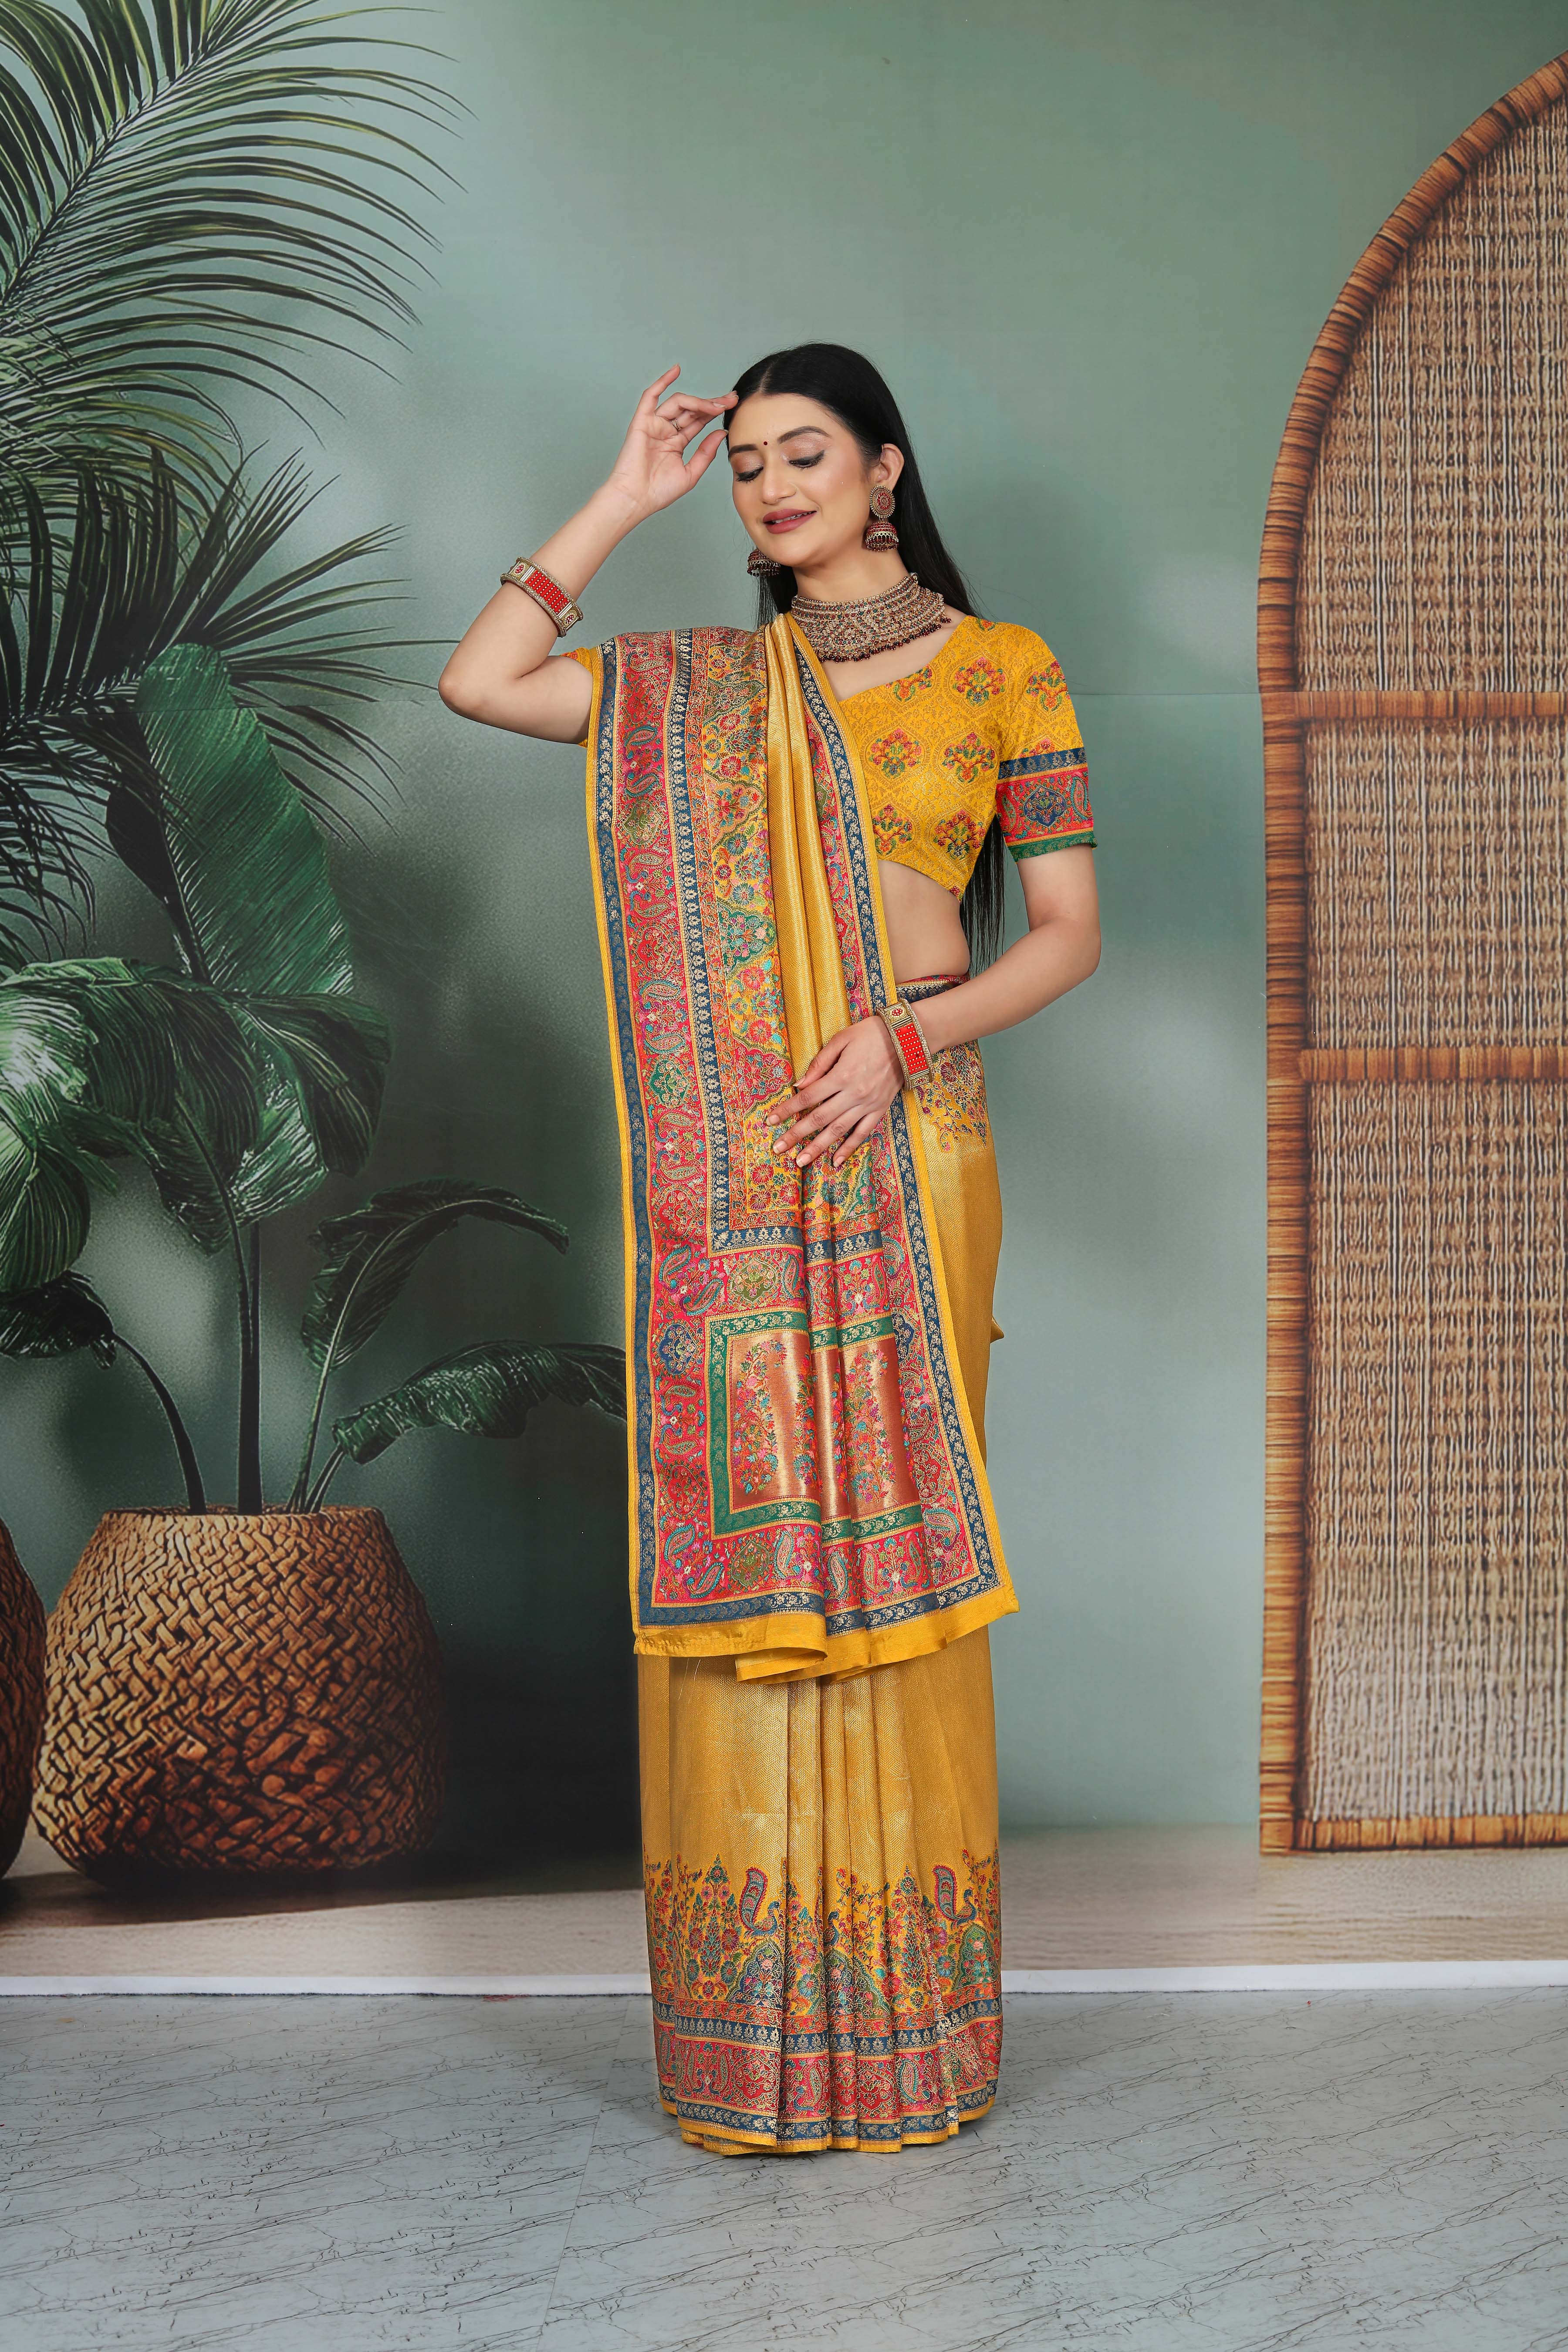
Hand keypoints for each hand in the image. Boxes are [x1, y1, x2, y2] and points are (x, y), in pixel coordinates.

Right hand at [605, 365, 735, 519]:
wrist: (636, 499)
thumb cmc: (659, 492)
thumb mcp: (691, 473)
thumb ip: (706, 452)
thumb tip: (721, 432)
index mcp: (676, 443)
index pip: (698, 421)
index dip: (714, 411)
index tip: (732, 405)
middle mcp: (665, 431)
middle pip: (691, 409)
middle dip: (711, 403)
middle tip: (731, 399)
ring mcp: (654, 425)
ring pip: (678, 403)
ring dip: (698, 401)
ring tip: (715, 404)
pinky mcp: (642, 422)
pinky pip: (650, 396)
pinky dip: (662, 382)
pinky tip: (676, 371)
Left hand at [766, 1017, 903, 1168]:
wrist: (908, 1039)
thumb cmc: (870, 1035)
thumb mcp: (841, 1040)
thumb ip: (819, 1064)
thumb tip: (799, 1085)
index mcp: (841, 1075)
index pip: (807, 1097)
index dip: (787, 1110)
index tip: (770, 1121)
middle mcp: (853, 1094)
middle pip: (819, 1118)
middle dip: (796, 1135)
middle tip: (778, 1148)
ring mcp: (867, 1104)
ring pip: (838, 1130)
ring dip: (818, 1147)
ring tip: (801, 1162)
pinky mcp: (880, 1110)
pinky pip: (862, 1133)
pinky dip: (849, 1148)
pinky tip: (836, 1161)